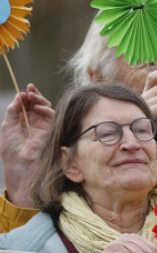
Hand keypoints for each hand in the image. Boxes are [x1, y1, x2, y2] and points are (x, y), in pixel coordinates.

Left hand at [1, 84, 54, 207]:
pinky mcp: (51, 132)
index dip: (28, 95)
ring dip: (40, 100)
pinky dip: (46, 110)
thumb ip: (13, 110)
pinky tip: (38, 107)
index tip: (26, 88)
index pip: (28, 105)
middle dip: (35, 95)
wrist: (19, 164)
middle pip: (38, 104)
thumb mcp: (7, 125)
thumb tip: (20, 96)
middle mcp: (35, 123)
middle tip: (30, 90)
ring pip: (47, 109)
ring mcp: (43, 127)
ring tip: (32, 96)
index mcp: (23, 121)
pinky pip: (52, 117)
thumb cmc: (11, 149)